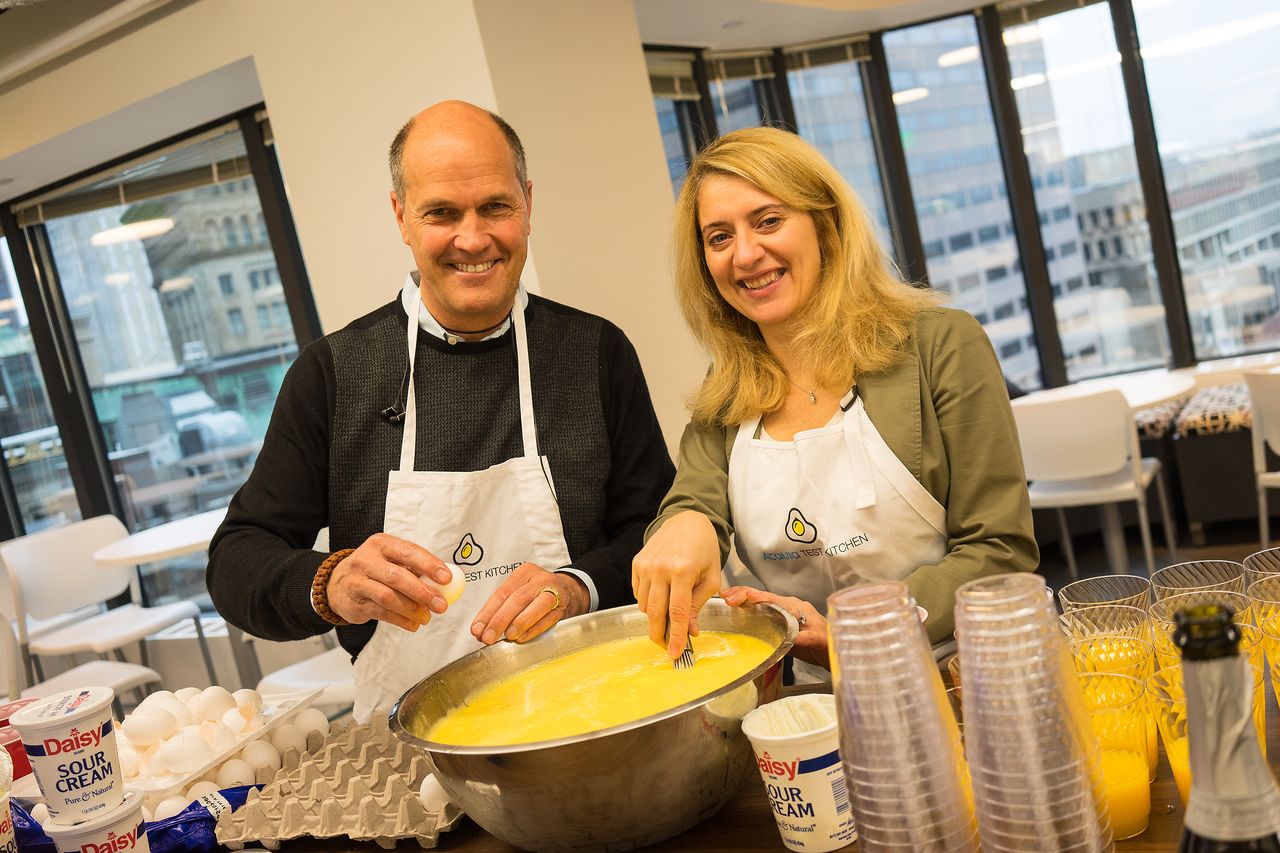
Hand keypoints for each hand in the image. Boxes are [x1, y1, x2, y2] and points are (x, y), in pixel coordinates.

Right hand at [326, 533, 454, 629]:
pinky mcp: (355, 602)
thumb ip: (415, 568)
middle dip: (422, 592)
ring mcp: (358, 581)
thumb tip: (446, 582)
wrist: (336, 584)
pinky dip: (401, 620)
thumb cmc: (373, 569)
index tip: (446, 578)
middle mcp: (366, 560)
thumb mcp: (390, 560)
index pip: (408, 551)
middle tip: (441, 605)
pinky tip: (413, 624)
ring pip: (388, 597)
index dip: (429, 564)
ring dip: (412, 609)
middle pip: (397, 576)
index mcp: (381, 544)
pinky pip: (381, 613)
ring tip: (427, 617)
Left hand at [470, 563, 588, 644]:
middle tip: (487, 637)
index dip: (487, 613)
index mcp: (524, 572)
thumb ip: (502, 608)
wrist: (571, 592)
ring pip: (535, 606)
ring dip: (519, 623)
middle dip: (499, 620)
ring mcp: (554, 592)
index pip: (501, 593)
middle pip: (517, 599)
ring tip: (506, 637)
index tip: (477, 629)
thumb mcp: (521, 591)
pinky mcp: (563, 607)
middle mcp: (539, 579)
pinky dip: (533, 630)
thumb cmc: (538, 594)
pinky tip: (521, 638)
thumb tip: (481, 629)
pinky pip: (548, 619)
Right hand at [632, 510, 721, 659]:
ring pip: (644, 605)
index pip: (677, 612)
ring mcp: (645, 565)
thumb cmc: (703, 549)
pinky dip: (647, 602)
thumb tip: (689, 631)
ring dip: (655, 617)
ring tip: (668, 615)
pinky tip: (660, 596)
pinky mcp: (636, 563)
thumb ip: (699, 605)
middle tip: (666, 646)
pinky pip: (637, 593)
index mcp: (683, 570)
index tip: (675, 654)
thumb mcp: (711, 577)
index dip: (676, 636)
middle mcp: (660, 568)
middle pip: (655, 612)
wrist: (686, 521)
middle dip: (659, 635)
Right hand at [720, 586, 828, 668]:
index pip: (773, 599)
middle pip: (762, 596)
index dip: (758, 597)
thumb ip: (800, 639)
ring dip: (742, 598)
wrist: (830, 646)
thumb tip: (786, 639)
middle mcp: (788, 605)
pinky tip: (735, 607)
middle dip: (743, 594)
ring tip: (725, 598)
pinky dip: (746, 605)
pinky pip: (761, 608)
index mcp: (796, 607)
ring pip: (760, 600)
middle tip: (726, 597)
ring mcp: (782, 610)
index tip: (746, 596)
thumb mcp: (814, 641)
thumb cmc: (824, 642)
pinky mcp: (778, 618)